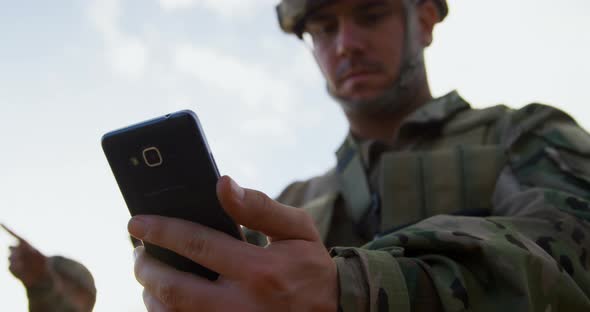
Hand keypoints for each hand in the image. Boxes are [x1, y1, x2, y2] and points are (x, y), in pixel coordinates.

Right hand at [3, 224, 49, 286]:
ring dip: (18, 261)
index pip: (14, 235)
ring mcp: (13, 259)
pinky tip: (23, 271)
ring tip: (27, 266)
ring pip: (10, 258)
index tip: (0, 222)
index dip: (7, 228)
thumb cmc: (43, 265)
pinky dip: (17, 269)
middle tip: (29, 258)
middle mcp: (17, 250)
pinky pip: (10, 267)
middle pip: (12, 248)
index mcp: (25, 245)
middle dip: (19, 253)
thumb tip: (24, 251)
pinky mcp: (11, 268)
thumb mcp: (42, 257)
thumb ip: (33, 252)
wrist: (40, 277)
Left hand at [129, 176, 337, 310]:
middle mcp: (242, 304)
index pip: (198, 245)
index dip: (161, 231)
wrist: (334, 311)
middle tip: (137, 252)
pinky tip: (164, 298)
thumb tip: (223, 184)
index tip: (136, 222)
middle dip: (146, 266)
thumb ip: (260, 206)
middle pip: (175, 287)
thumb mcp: (296, 229)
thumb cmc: (310, 266)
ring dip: (150, 293)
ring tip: (148, 274)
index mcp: (260, 269)